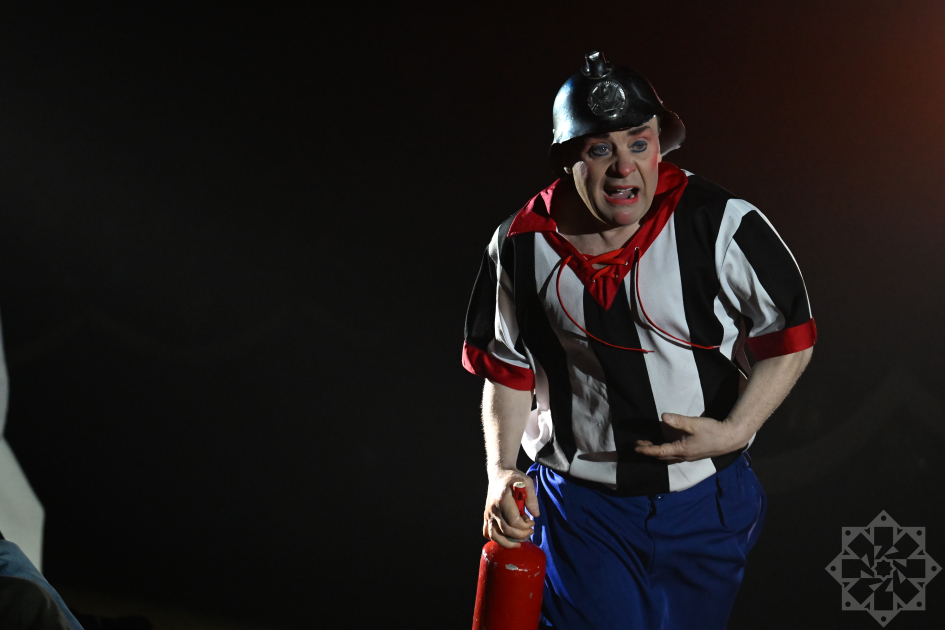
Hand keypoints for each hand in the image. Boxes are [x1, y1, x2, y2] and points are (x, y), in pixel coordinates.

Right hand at [482, 469, 539, 548]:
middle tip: (530, 531)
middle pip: (506, 530)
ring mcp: (488, 513)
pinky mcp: (486, 516)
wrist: (499, 474)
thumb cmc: (513, 477)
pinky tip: (506, 538)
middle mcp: (493, 508)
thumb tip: (535, 515)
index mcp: (503, 499)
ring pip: (495, 535)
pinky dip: (496, 539)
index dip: (525, 526)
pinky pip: (487, 532)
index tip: (532, 523)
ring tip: (518, 543)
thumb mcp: (527, 482)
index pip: (514, 520)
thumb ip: (532, 498)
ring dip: (507, 543)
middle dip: (521, 534)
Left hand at [634, 413, 749, 462]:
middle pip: (661, 456)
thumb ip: (678, 421)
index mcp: (682, 450)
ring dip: (657, 451)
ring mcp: (688, 456)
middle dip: (649, 451)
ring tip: (648, 444)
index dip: (647, 449)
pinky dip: (666, 451)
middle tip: (637, 445)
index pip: (659, 451)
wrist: (730, 439)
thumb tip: (663, 416)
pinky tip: (665, 444)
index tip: (636, 447)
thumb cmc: (713, 431)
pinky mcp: (692, 453)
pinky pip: (674, 455)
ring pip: (668, 456)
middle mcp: (683, 456)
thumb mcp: (695, 424)